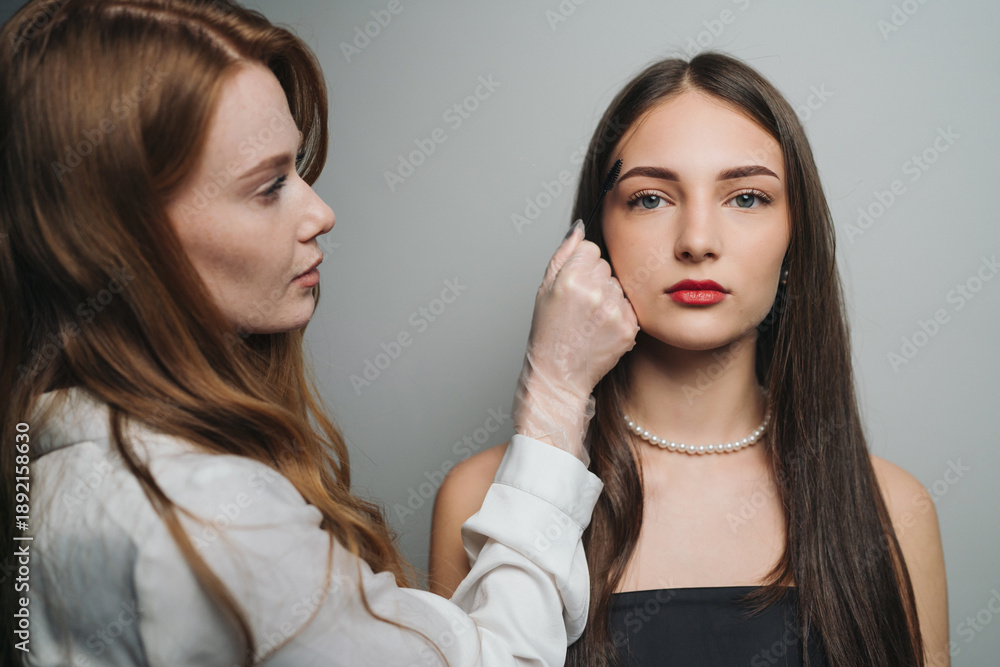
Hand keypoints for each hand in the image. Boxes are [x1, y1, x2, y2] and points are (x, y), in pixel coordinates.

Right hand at [511, 220, 638, 461]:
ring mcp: (613, 310)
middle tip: (581, 307)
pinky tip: (602, 329)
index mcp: (569, 279)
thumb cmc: (549, 333)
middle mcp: (594, 291)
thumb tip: (580, 227)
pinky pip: (630, 306)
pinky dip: (620, 315)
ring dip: (610, 298)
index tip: (574, 286)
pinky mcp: (629, 327)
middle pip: (607, 266)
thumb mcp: (544, 290)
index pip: (591, 249)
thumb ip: (563, 254)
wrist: (559, 374)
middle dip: (597, 281)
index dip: (582, 266)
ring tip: (590, 320)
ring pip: (620, 286)